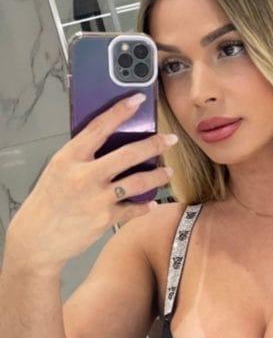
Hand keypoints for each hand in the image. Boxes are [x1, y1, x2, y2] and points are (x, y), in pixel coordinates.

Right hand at [7, 94, 177, 270]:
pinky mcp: (106, 218)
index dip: (121, 111)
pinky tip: (153, 203)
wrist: (37, 237)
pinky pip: (134, 208)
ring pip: (138, 181)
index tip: (138, 99)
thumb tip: (111, 143)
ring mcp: (97, 197)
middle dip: (154, 145)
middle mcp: (84, 175)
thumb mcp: (59, 170)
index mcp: (70, 157)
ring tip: (168, 172)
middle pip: (128, 153)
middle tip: (170, 140)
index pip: (99, 126)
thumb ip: (82, 156)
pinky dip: (146, 206)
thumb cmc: (48, 201)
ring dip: (158, 176)